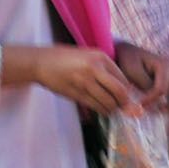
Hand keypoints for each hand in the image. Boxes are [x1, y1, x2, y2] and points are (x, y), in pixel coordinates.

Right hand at [12, 44, 136, 116]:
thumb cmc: (65, 59)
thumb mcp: (88, 56)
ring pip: (108, 102)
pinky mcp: (76, 92)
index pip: (123, 79)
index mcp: (101, 57)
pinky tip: (101, 110)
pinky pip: (95, 106)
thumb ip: (105, 70)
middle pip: (120, 92)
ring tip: (110, 109)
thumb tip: (124, 88)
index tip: (127, 98)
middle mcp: (95, 68)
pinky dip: (102, 110)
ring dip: (112, 109)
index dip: (128, 92)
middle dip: (124, 103)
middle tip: (123, 108)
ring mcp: (85, 81)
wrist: (41, 62)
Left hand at [113, 42, 168, 112]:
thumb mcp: (133, 71)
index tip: (140, 105)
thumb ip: (145, 84)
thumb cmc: (128, 60)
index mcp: (165, 66)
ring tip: (162, 110)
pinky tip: (162, 108)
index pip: (162, 90)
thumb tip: (157, 100)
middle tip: (161, 109)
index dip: (151, 101)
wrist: (128, 52)